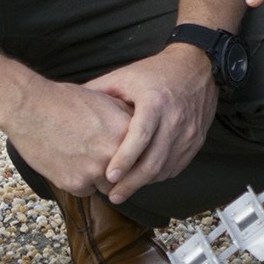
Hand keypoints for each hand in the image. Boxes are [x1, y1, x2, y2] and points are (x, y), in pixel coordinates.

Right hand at [2, 79, 137, 199]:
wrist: (29, 108)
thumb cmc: (65, 100)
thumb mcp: (105, 100)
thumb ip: (126, 118)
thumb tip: (142, 130)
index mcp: (126, 133)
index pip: (143, 157)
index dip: (135, 159)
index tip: (129, 159)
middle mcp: (115, 155)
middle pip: (128, 176)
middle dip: (119, 172)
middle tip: (103, 161)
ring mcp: (95, 172)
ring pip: (108, 187)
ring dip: (99, 178)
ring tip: (83, 159)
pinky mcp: (75, 184)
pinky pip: (85, 191)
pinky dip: (78, 181)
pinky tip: (67, 162)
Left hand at [84, 46, 218, 200]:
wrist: (196, 67)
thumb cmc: (154, 73)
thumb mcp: (124, 77)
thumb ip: (97, 93)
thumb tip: (68, 107)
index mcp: (155, 101)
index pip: (141, 136)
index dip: (125, 158)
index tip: (109, 176)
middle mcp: (175, 119)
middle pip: (154, 160)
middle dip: (132, 182)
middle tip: (112, 195)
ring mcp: (189, 132)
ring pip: (165, 168)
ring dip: (144, 183)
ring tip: (123, 190)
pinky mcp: (196, 141)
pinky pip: (176, 166)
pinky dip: (158, 176)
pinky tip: (143, 179)